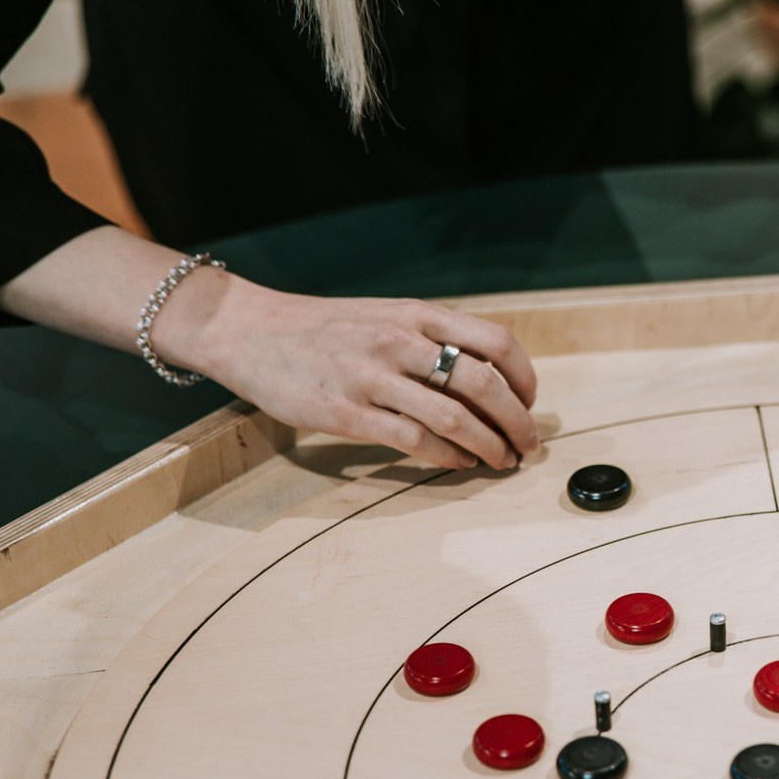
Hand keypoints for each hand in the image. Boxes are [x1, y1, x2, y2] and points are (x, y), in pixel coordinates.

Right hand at [163, 278, 541, 470]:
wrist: (249, 330)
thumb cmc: (324, 328)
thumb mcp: (385, 315)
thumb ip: (430, 337)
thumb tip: (485, 375)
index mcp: (417, 314)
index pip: (496, 341)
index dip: (524, 377)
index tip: (529, 402)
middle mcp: (400, 341)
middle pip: (484, 384)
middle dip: (516, 421)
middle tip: (527, 444)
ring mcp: (373, 377)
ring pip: (455, 418)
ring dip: (488, 446)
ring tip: (500, 460)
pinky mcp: (347, 413)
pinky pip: (414, 440)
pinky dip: (447, 457)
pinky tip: (459, 464)